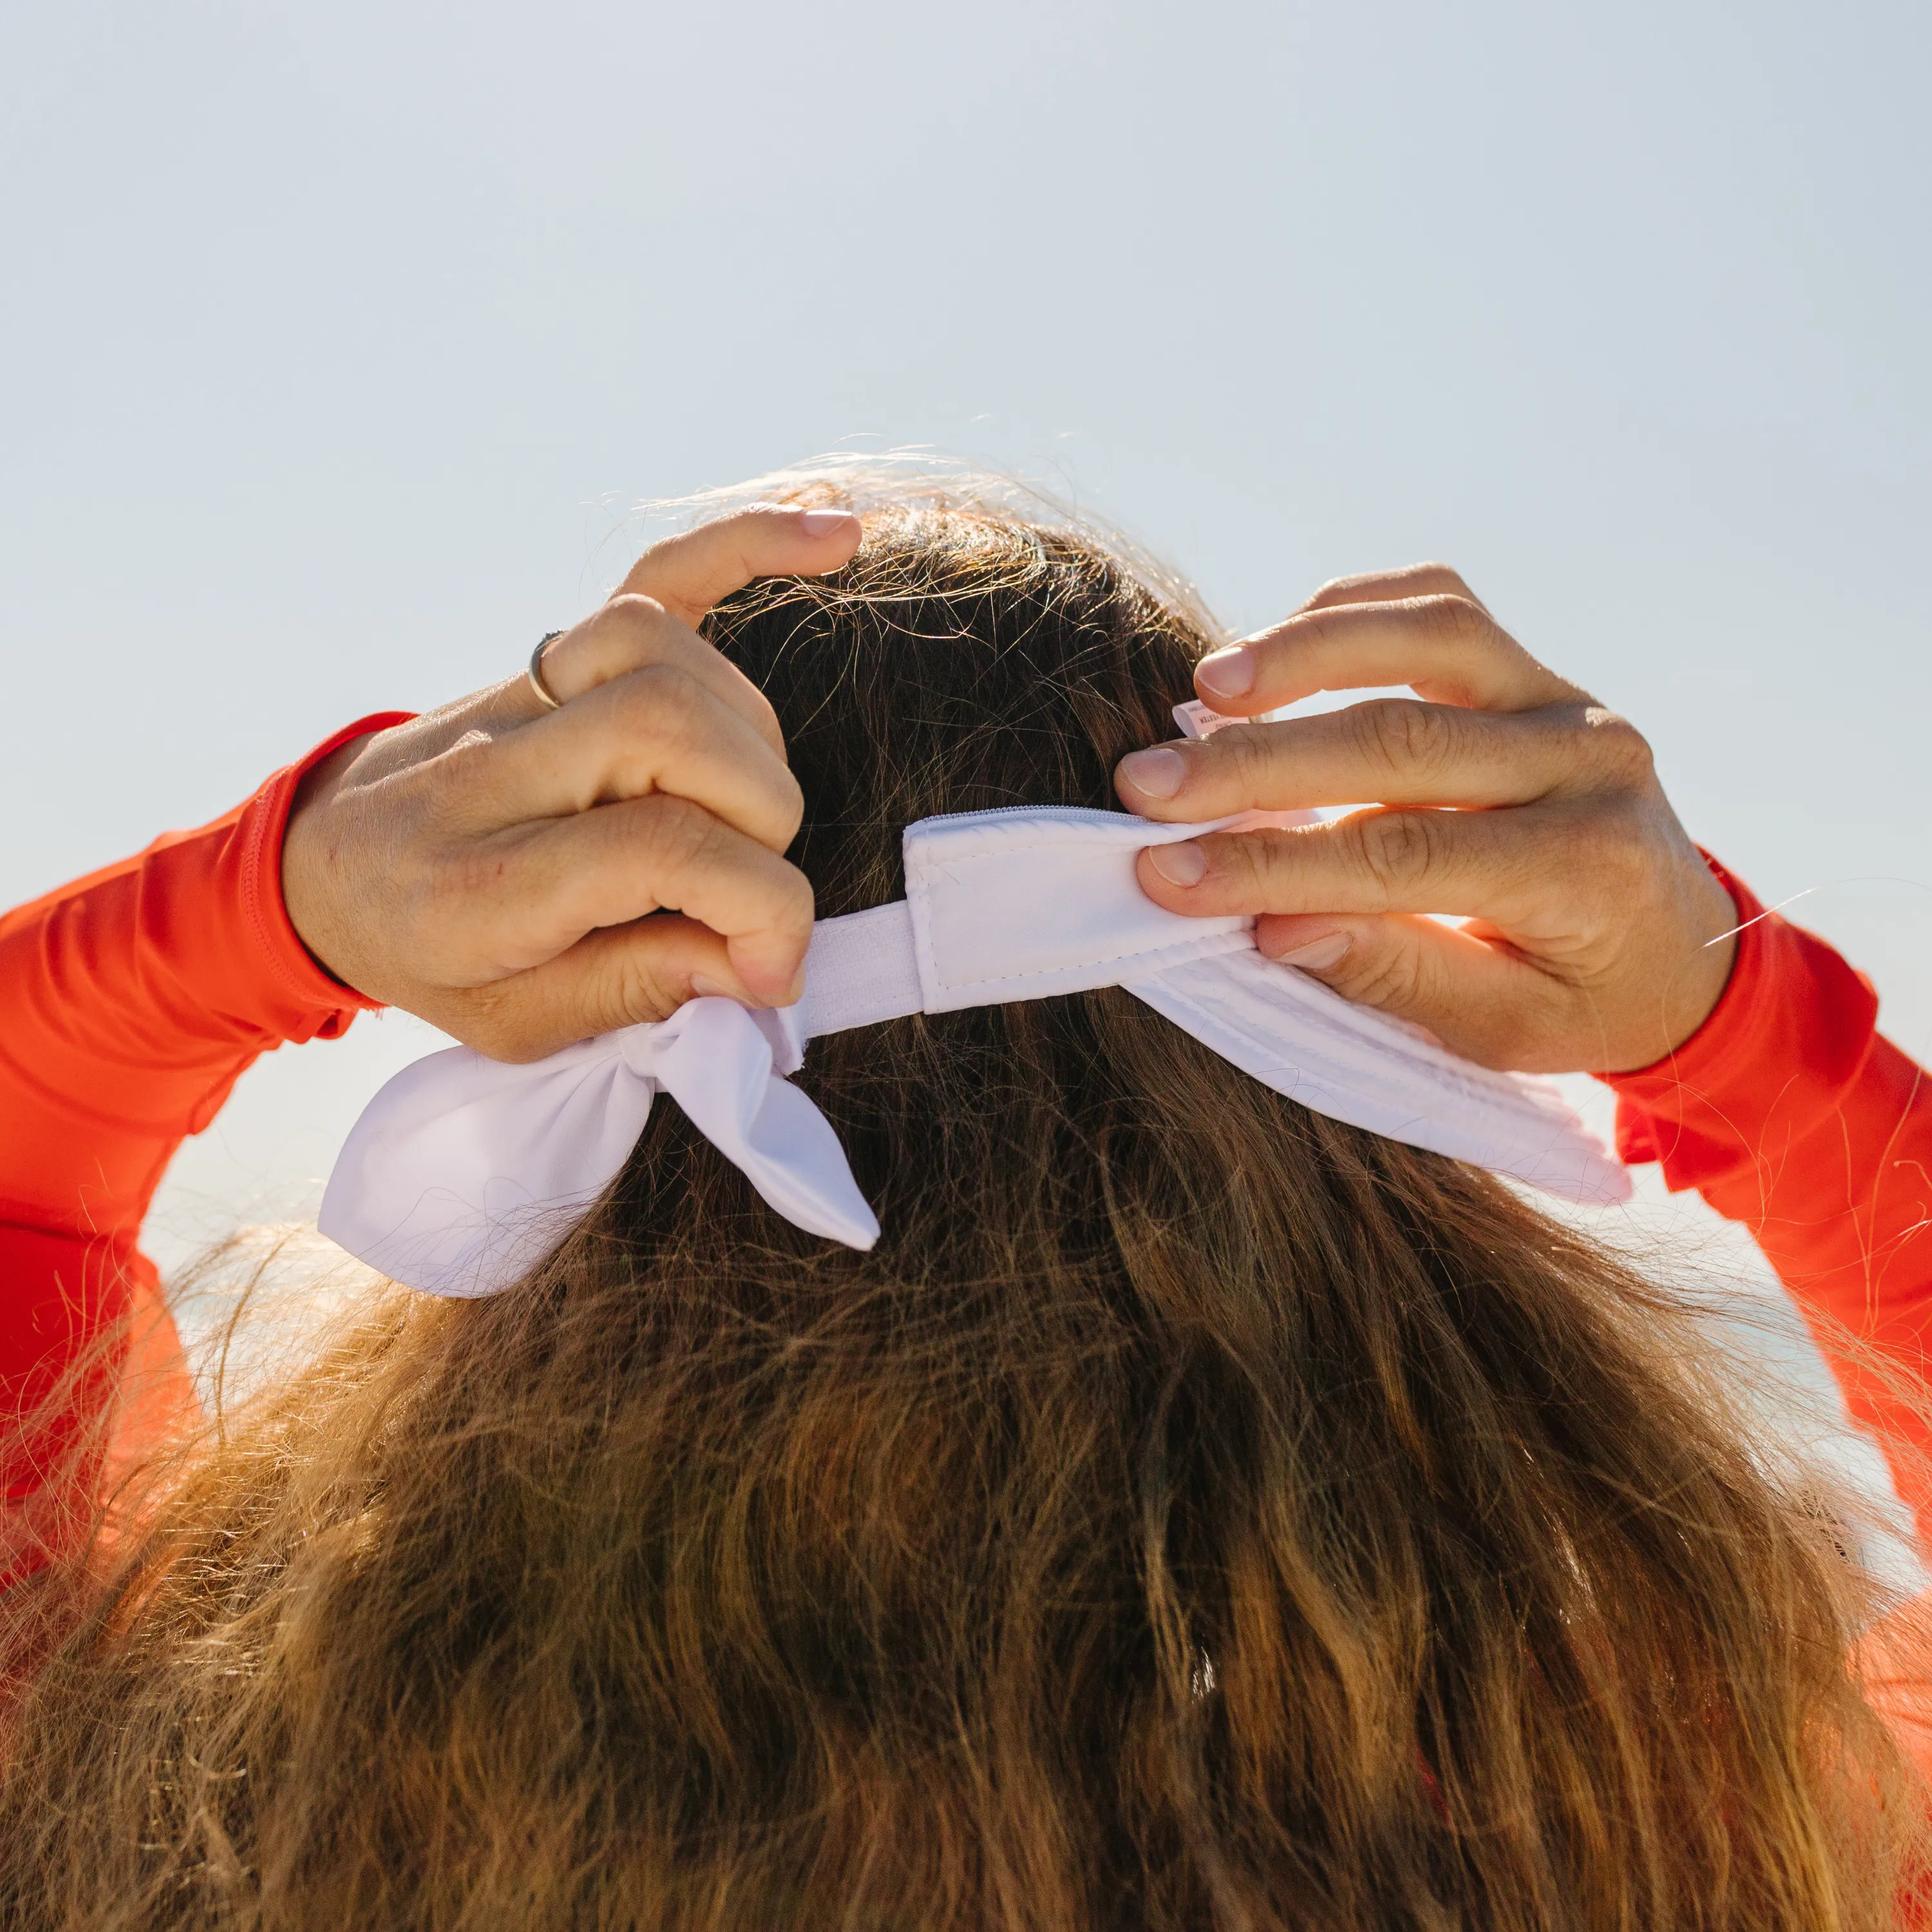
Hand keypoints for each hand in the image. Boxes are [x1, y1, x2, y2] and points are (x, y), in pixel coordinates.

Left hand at [283, 505, 861, 1061]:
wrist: (325, 874)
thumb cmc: (433, 958)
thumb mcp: (518, 1024)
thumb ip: (638, 991)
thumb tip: (758, 963)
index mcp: (482, 882)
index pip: (664, 847)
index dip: (762, 908)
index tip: (773, 970)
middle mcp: (500, 767)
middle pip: (674, 731)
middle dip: (760, 816)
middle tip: (747, 883)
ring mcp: (526, 692)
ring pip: (670, 657)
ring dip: (750, 734)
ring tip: (746, 809)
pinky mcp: (555, 651)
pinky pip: (657, 576)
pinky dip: (748, 548)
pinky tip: (834, 538)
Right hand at [1114, 565, 1738, 1074]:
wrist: (1679, 947)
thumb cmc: (1578, 998)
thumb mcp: (1500, 1027)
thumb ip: (1396, 972)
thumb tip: (1272, 926)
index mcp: (1587, 869)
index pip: (1400, 856)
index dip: (1272, 865)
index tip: (1162, 874)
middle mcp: (1590, 762)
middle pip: (1399, 739)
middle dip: (1256, 762)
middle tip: (1145, 783)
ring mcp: (1567, 700)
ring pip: (1430, 634)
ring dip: (1303, 653)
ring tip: (1202, 689)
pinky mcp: (1536, 669)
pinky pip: (1441, 607)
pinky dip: (1347, 614)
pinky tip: (1265, 653)